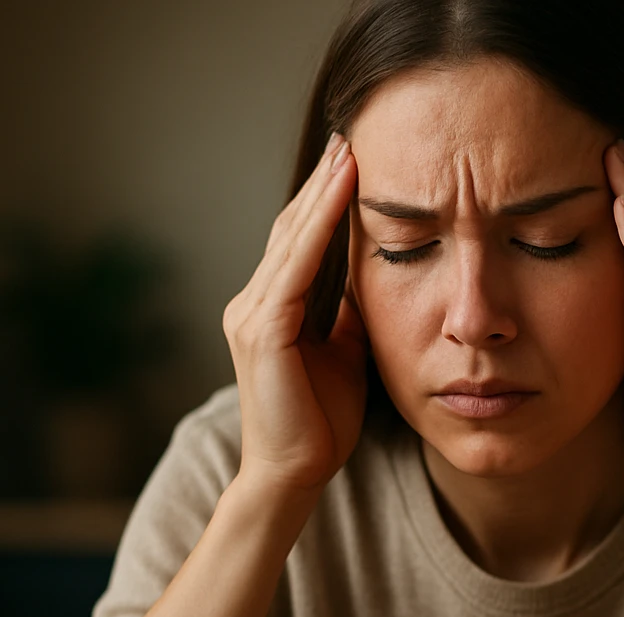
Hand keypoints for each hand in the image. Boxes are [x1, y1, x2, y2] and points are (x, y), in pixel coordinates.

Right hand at [222, 132, 368, 496]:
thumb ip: (347, 316)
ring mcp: (251, 314)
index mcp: (271, 309)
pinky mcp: (263, 330)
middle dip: (323, 182)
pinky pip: (295, 265)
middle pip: (291, 228)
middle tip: (352, 135)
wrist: (294, 475)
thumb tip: (372, 280)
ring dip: (323, 191)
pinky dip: (319, 225)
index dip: (325, 200)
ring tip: (350, 149)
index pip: (299, 242)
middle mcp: (251, 303)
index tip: (355, 160)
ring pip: (291, 238)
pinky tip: (342, 193)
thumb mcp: (343, 354)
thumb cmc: (319, 423)